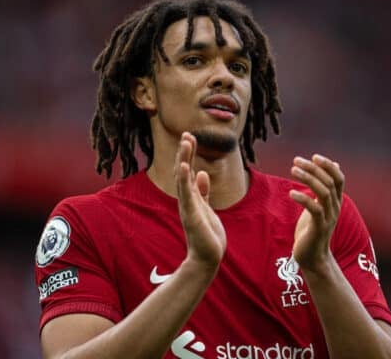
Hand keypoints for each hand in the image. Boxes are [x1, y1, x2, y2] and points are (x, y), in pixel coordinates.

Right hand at [175, 132, 226, 267]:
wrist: (207, 257)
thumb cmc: (207, 234)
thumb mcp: (206, 207)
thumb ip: (203, 191)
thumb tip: (201, 173)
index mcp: (191, 197)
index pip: (187, 170)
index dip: (188, 154)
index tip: (190, 137)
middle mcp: (186, 199)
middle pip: (183, 171)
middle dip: (185, 152)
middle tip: (187, 133)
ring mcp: (188, 206)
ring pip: (184, 179)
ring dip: (184, 159)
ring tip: (186, 142)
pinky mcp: (192, 215)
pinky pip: (187, 195)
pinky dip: (185, 180)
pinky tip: (186, 166)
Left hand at [289, 154, 344, 272]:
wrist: (312, 258)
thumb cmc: (312, 230)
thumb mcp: (319, 207)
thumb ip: (324, 189)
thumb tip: (334, 167)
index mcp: (335, 202)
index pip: (339, 178)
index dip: (329, 166)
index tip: (314, 156)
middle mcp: (335, 208)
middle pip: (329, 182)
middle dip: (313, 169)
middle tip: (296, 161)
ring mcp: (328, 218)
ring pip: (324, 193)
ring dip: (308, 179)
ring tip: (293, 170)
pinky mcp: (319, 228)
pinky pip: (314, 209)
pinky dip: (303, 198)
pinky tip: (291, 193)